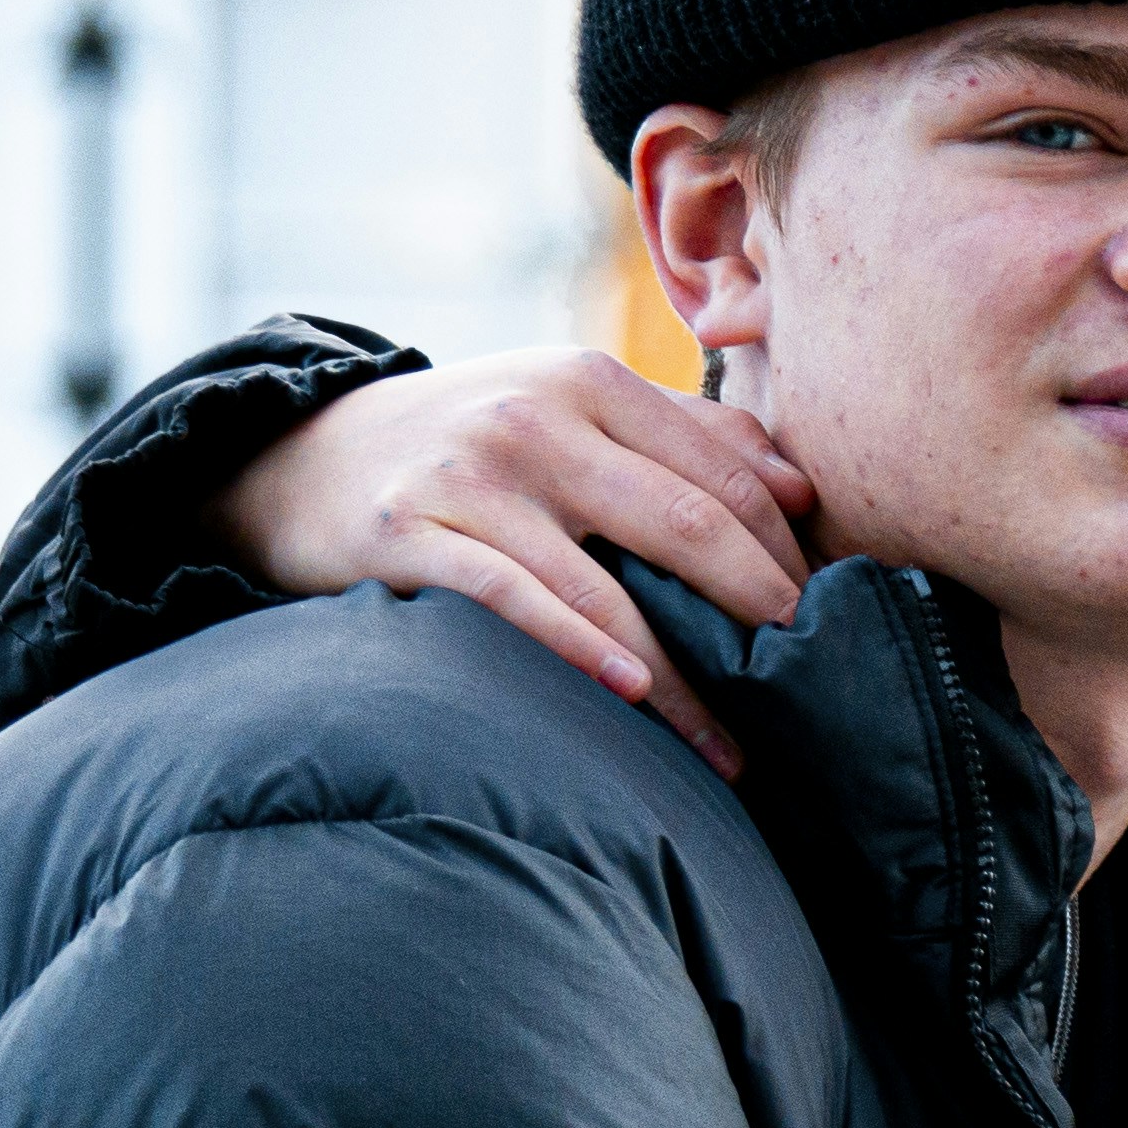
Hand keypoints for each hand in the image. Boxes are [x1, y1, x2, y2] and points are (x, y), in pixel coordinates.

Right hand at [219, 353, 815, 777]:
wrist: (301, 456)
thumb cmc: (468, 446)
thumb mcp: (567, 409)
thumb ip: (683, 435)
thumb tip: (800, 487)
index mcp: (590, 380)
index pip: (724, 474)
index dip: (786, 553)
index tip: (827, 621)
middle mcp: (536, 418)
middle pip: (687, 525)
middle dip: (759, 613)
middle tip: (806, 685)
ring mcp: (469, 476)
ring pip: (608, 587)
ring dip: (680, 680)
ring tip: (731, 746)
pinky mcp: (408, 533)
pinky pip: (511, 600)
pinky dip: (577, 650)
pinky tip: (632, 697)